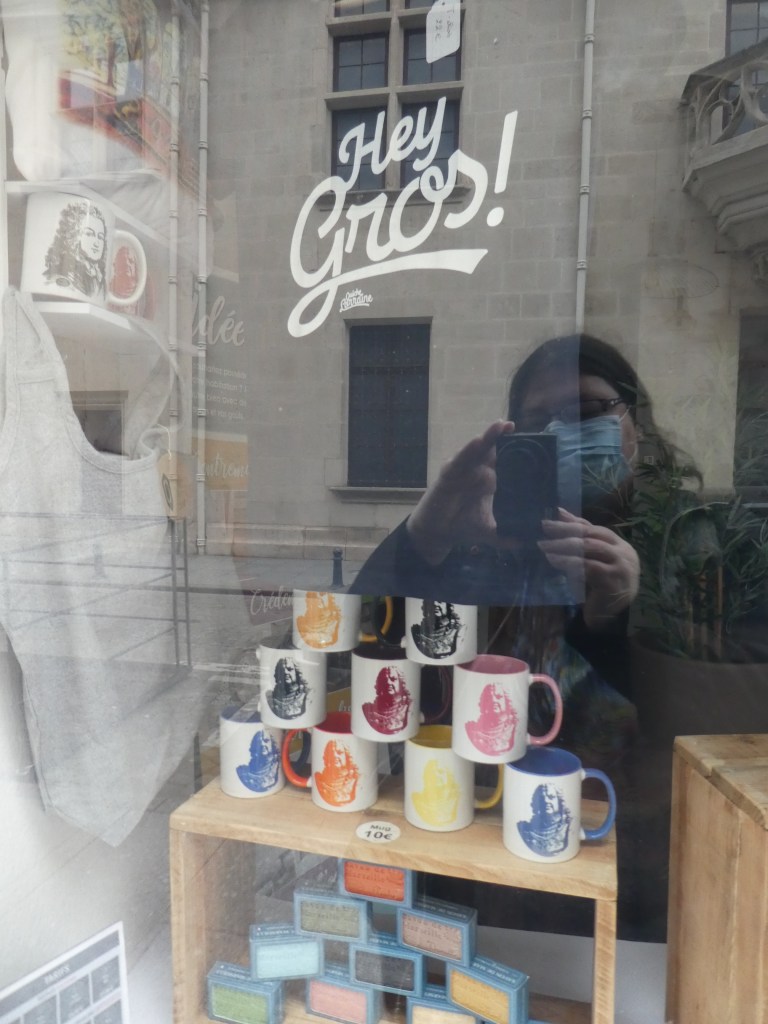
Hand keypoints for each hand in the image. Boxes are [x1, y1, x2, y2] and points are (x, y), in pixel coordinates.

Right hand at [407, 420, 513, 564]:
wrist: (438, 534)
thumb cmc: (462, 526)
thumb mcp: (489, 532)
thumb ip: (506, 537)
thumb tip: (525, 542)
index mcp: (488, 480)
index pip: (503, 459)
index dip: (513, 448)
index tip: (530, 439)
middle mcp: (476, 471)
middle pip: (490, 448)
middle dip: (500, 435)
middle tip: (511, 424)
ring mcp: (462, 471)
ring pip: (476, 449)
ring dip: (487, 437)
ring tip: (499, 425)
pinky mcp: (448, 475)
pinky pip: (459, 460)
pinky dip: (467, 451)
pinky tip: (477, 442)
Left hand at [538, 508, 638, 628]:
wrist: (611, 618)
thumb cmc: (600, 588)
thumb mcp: (593, 561)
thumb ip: (582, 540)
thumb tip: (560, 513)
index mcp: (621, 546)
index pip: (596, 529)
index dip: (574, 523)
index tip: (552, 518)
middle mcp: (624, 554)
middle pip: (592, 536)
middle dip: (566, 530)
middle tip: (545, 528)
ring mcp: (620, 567)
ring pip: (590, 548)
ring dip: (564, 545)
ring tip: (545, 546)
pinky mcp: (612, 581)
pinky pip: (587, 567)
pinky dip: (569, 562)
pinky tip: (554, 560)